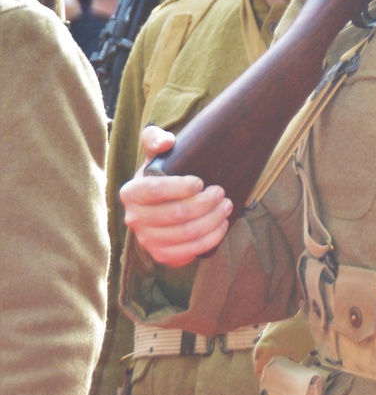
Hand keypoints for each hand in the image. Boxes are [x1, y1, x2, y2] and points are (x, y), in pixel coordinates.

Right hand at [120, 125, 231, 266]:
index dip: (181, 187)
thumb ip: (155, 139)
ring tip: (226, 206)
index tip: (201, 182)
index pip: (155, 190)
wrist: (161, 207)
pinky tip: (222, 226)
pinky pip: (189, 251)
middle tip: (221, 193)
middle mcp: (134, 219)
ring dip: (213, 220)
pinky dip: (211, 238)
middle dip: (206, 203)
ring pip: (187, 233)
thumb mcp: (156, 155)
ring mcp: (147, 240)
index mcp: (130, 193)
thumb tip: (167, 142)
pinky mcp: (161, 255)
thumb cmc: (162, 177)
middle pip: (177, 214)